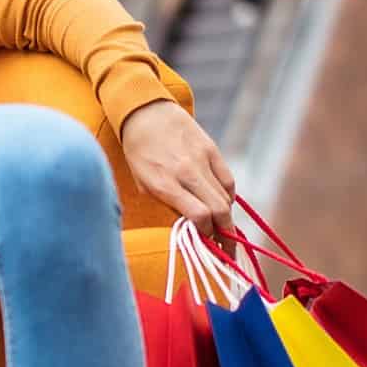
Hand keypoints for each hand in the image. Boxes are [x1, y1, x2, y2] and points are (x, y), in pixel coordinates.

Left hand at [119, 99, 235, 234]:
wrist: (145, 113)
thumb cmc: (139, 154)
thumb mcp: (143, 184)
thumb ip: (168, 205)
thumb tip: (191, 228)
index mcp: (165, 183)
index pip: (199, 216)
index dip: (206, 235)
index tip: (205, 246)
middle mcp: (186, 172)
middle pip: (219, 210)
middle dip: (225, 236)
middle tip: (226, 253)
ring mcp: (202, 160)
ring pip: (226, 198)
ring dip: (227, 220)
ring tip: (224, 234)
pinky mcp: (213, 150)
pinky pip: (228, 181)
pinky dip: (228, 198)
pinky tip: (222, 206)